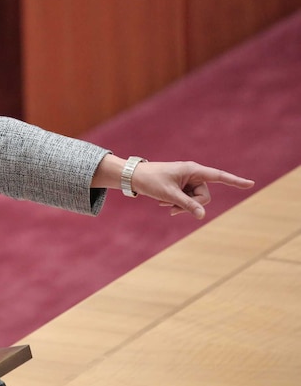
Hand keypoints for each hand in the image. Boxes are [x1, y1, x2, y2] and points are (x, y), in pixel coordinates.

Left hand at [131, 160, 254, 218]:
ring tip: (165, 204)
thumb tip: (202, 215)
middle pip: (204, 195)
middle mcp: (193, 174)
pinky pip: (187, 200)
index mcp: (193, 170)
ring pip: (195, 200)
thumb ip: (187, 204)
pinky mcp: (181, 186)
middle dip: (191, 204)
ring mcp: (187, 180)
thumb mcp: (170, 194)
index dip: (234, 181)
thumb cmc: (151, 181)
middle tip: (172, 207)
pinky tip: (164, 202)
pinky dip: (177, 204)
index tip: (250, 184)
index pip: (218, 176)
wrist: (134, 177)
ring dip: (182, 205)